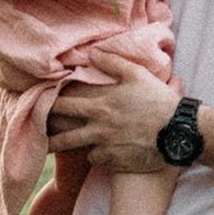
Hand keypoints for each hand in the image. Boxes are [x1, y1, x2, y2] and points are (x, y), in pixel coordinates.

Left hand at [49, 54, 183, 172]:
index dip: (47, 106)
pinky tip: (99, 151)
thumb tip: (92, 53)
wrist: (177, 132)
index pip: (64, 106)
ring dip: (71, 148)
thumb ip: (112, 62)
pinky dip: (97, 156)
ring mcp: (106, 147)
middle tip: (36, 137)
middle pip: (63, 137)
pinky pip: (98, 160)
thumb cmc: (157, 100)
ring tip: (54, 150)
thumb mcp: (137, 74)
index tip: (36, 106)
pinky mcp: (116, 162)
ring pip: (79, 150)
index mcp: (100, 106)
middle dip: (47, 137)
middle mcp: (98, 129)